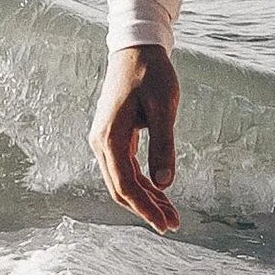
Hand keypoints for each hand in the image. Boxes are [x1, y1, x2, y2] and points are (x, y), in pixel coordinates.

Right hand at [89, 45, 180, 232]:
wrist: (136, 49)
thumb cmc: (151, 73)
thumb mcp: (164, 107)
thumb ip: (164, 144)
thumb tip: (165, 183)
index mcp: (110, 138)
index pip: (125, 185)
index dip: (145, 208)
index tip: (166, 224)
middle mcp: (102, 143)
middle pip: (121, 189)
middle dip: (146, 209)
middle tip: (173, 225)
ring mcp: (106, 141)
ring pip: (123, 181)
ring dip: (146, 199)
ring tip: (172, 215)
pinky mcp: (114, 137)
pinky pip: (126, 169)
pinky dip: (144, 183)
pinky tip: (161, 192)